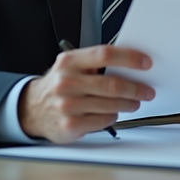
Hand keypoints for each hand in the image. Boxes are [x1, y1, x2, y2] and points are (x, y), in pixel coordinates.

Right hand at [19, 45, 154, 142]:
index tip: (145, 63)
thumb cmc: (59, 85)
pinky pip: (103, 120)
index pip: (104, 54)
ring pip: (110, 104)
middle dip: (136, 88)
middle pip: (112, 84)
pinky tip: (114, 112)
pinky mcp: (70, 125)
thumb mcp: (70, 66)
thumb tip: (130, 64)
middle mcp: (66, 82)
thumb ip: (95, 62)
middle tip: (147, 90)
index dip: (129, 58)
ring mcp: (67, 105)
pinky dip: (113, 116)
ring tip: (134, 102)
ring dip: (129, 104)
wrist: (31, 109)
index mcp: (69, 62)